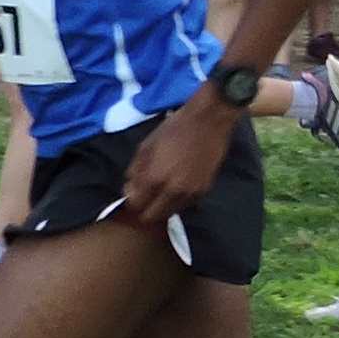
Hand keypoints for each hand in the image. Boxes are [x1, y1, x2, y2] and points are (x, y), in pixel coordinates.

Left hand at [115, 87, 235, 225]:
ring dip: (162, 206)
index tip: (134, 192)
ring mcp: (190, 193)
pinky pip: (185, 205)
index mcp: (155, 178)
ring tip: (162, 191)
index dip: (132, 200)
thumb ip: (135, 170)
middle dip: (145, 209)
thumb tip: (129, 189)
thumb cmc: (174, 129)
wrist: (209, 121)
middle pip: (152, 216)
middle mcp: (172, 191)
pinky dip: (177, 200)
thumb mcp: (146, 145)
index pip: (136, 205)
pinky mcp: (204, 191)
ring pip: (170, 213)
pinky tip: (177, 186)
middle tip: (146, 196)